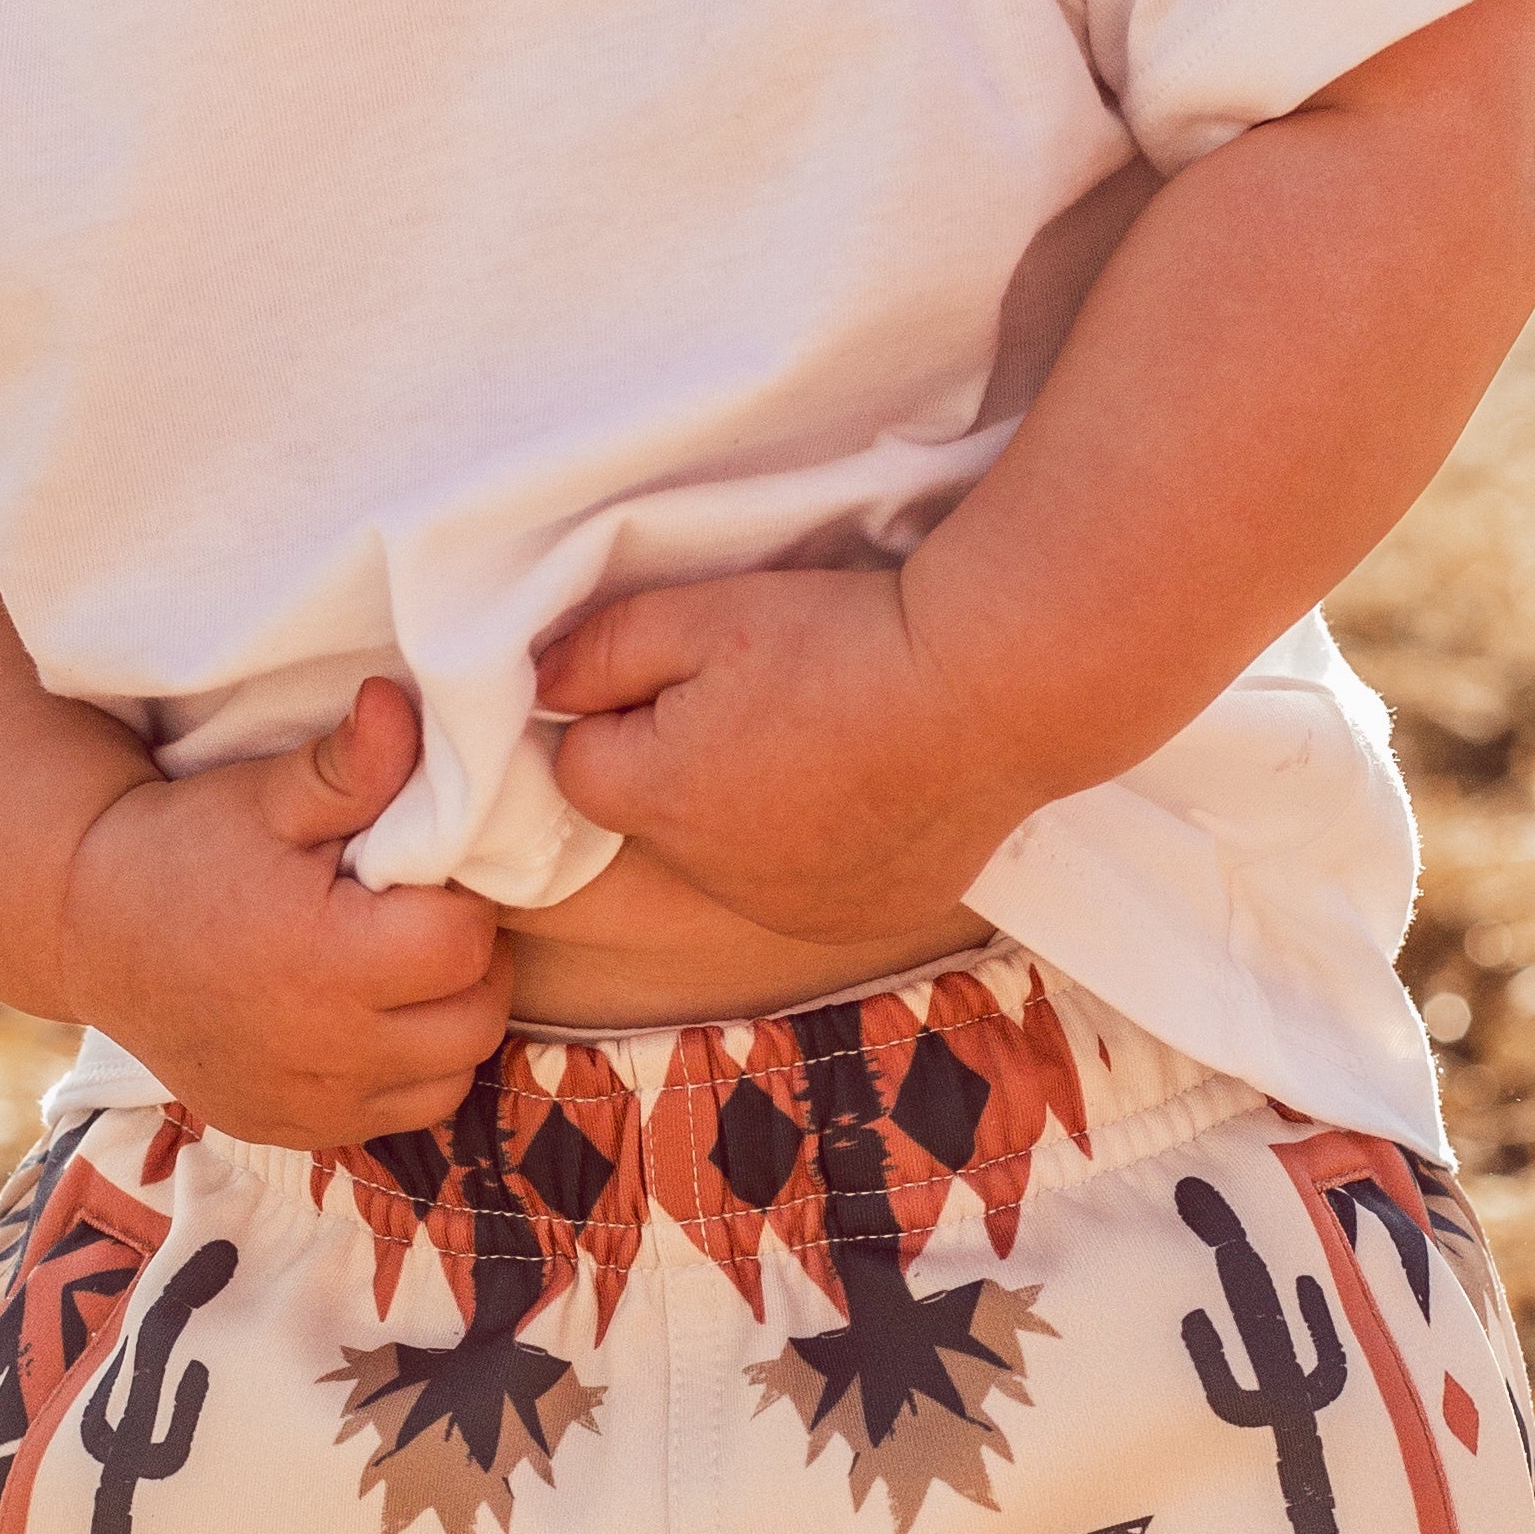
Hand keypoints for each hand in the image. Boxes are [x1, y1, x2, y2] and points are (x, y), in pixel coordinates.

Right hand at [56, 678, 512, 1149]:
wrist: (89, 931)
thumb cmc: (182, 851)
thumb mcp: (262, 797)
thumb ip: (347, 764)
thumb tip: (401, 706)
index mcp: (327, 963)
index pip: (464, 942)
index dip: (459, 900)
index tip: (421, 875)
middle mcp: (326, 1051)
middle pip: (475, 1017)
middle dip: (465, 962)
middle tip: (419, 916)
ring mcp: (311, 1105)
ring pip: (452, 1076)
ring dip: (447, 1022)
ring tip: (400, 967)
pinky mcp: (294, 1132)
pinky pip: (401, 1116)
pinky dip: (406, 1071)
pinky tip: (368, 1017)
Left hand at [532, 563, 1027, 947]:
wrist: (992, 690)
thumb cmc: (842, 641)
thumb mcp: (702, 613)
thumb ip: (601, 652)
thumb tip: (542, 688)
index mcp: (659, 801)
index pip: (581, 769)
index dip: (622, 713)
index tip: (684, 675)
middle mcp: (713, 880)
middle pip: (656, 824)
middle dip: (680, 768)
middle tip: (760, 700)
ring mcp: (793, 910)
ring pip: (730, 863)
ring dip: (748, 814)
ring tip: (822, 739)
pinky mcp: (862, 920)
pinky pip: (808, 890)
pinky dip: (821, 849)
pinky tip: (867, 788)